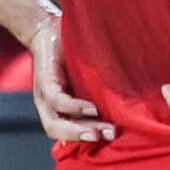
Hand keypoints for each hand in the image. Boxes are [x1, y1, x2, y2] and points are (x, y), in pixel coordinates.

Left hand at [30, 15, 112, 144]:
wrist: (48, 28)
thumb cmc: (71, 53)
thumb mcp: (85, 77)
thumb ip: (97, 92)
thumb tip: (125, 106)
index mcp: (58, 108)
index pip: (71, 133)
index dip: (90, 140)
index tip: (114, 141)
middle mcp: (48, 106)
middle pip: (61, 133)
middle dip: (86, 138)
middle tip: (109, 137)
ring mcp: (44, 95)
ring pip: (54, 124)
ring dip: (76, 131)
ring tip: (98, 132)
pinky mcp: (44, 81)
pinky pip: (56, 100)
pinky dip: (74, 107)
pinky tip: (91, 109)